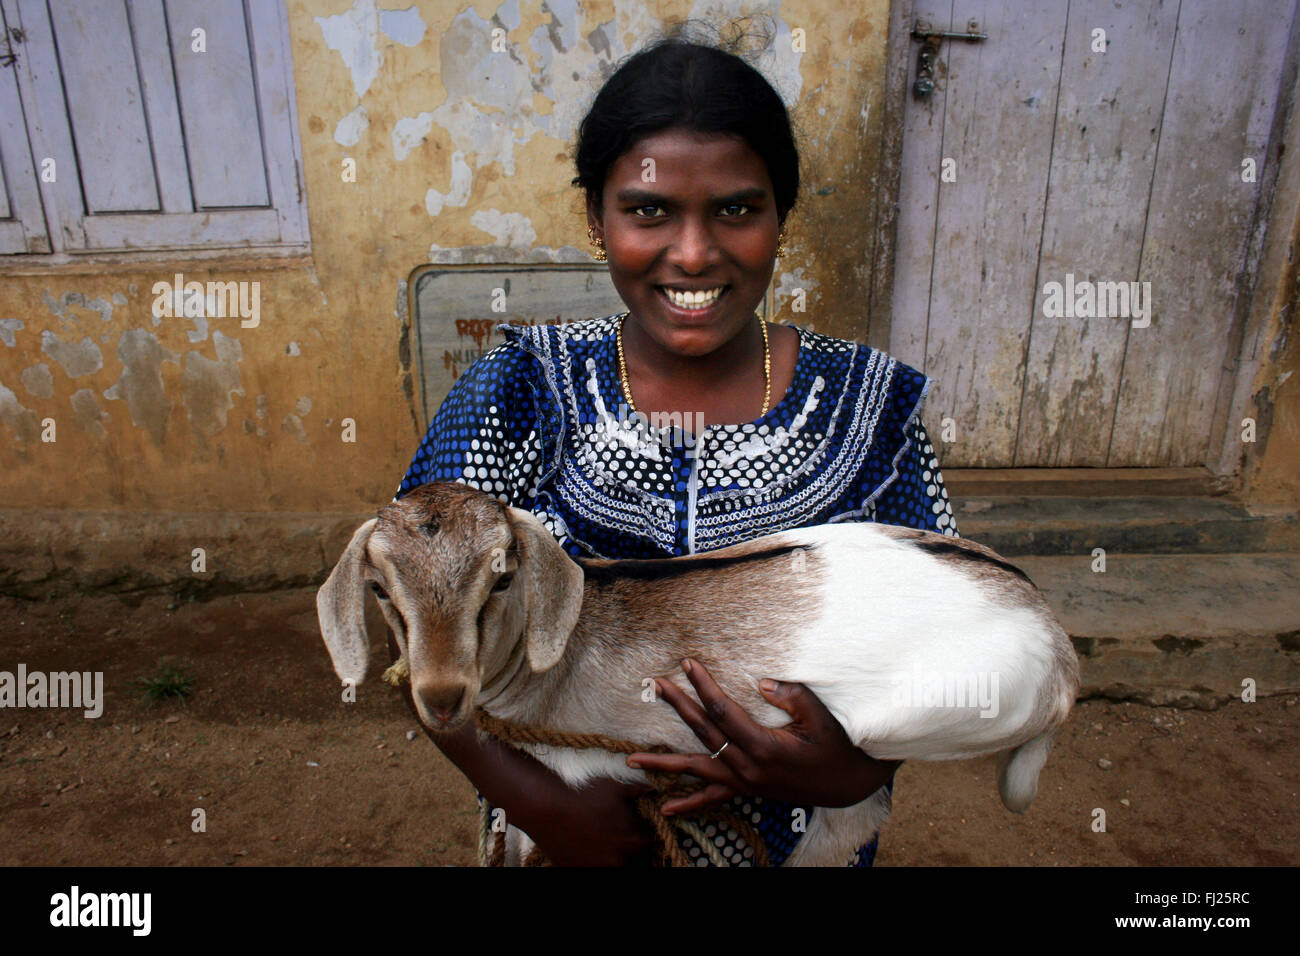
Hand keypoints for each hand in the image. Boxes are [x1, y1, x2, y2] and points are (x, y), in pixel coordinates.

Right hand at [532, 777, 658, 866]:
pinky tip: (593, 850)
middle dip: (637, 852)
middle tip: (623, 838)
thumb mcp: (616, 788)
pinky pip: (598, 869)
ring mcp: (601, 869)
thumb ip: (640, 791)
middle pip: (640, 862)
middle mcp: (621, 860)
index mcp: (635, 840)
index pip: (653, 846)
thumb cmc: (583, 796)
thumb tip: (654, 791)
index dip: (647, 837)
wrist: (548, 809)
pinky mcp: (583, 872)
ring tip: (608, 845)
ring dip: (619, 859)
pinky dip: (599, 863)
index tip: (639, 830)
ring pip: (620, 868)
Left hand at [627, 658, 899, 815]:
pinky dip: (689, 804)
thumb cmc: (837, 745)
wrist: (848, 782)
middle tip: (657, 685)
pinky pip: (713, 798)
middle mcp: (748, 767)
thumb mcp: (822, 717)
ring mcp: (746, 782)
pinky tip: (666, 808)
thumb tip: (762, 682)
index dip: (703, 685)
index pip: (723, 711)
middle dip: (679, 706)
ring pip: (698, 770)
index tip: (688, 663)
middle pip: (704, 733)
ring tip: (632, 760)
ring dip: (664, 764)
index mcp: (764, 746)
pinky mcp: (748, 790)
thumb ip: (793, 697)